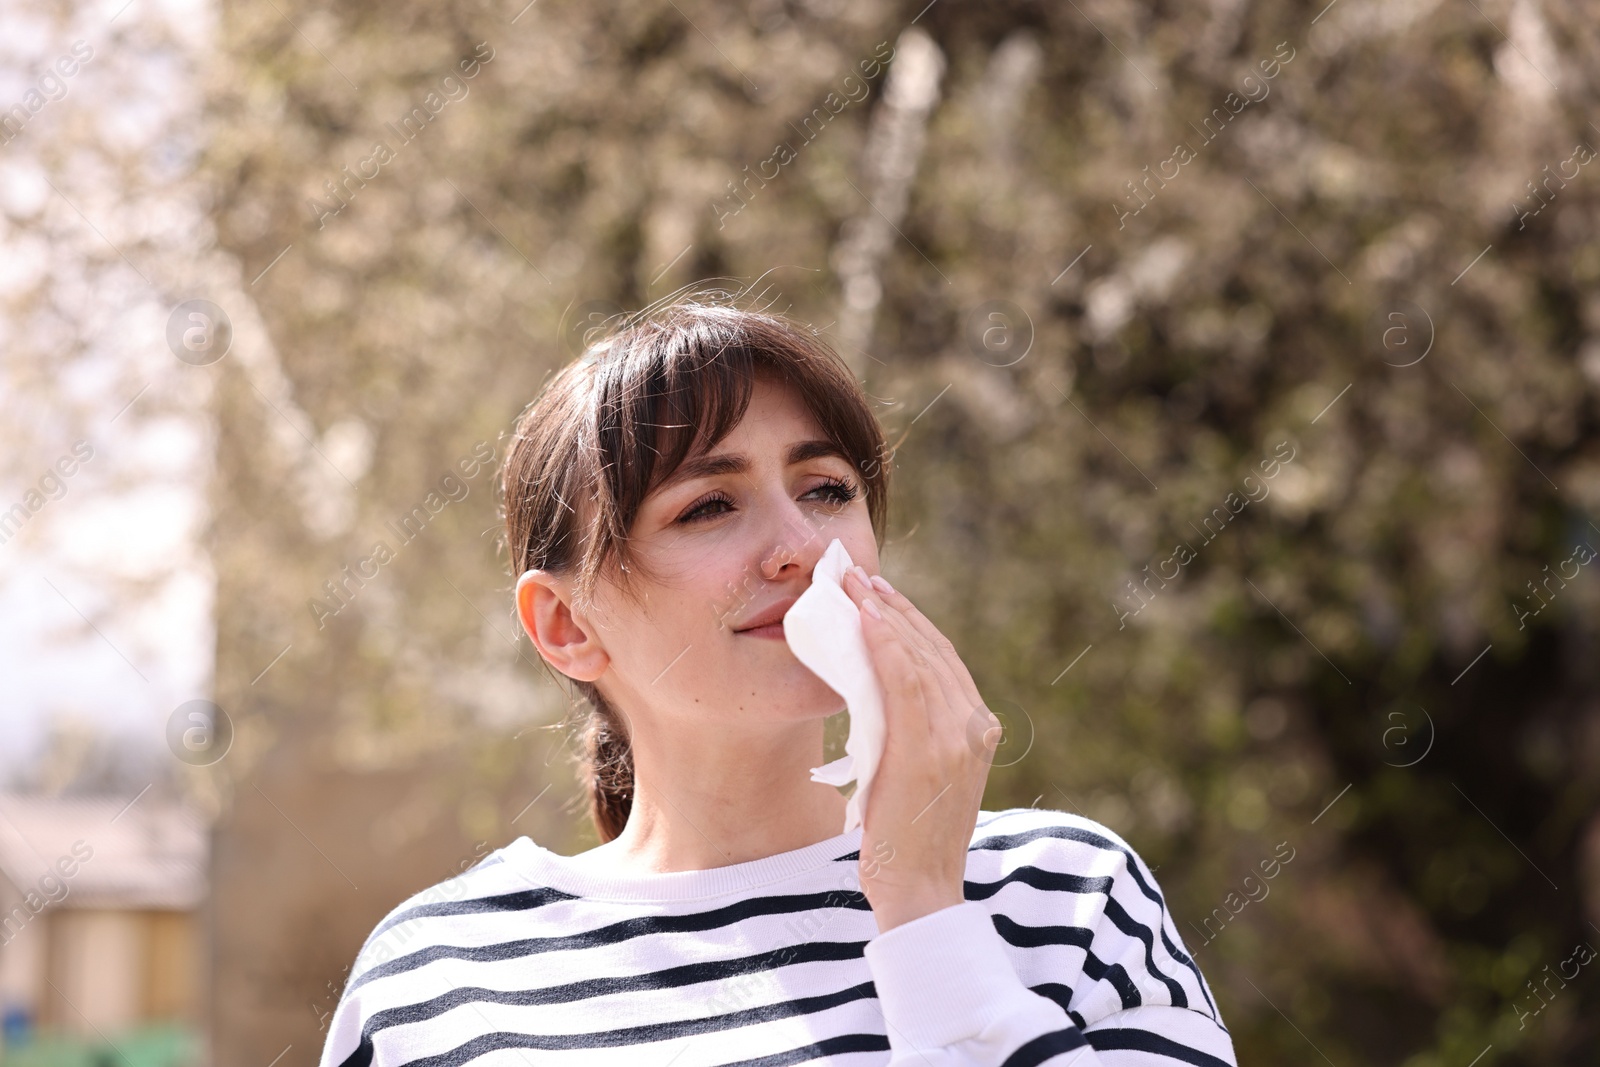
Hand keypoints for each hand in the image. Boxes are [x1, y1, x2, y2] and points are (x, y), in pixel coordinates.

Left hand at [840, 565, 1001, 932]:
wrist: (920, 889)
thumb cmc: (906, 837)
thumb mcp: (918, 772)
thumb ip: (911, 731)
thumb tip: (872, 688)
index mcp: (976, 729)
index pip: (943, 660)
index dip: (910, 622)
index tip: (879, 594)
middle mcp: (973, 726)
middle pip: (933, 650)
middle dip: (894, 608)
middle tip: (859, 576)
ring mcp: (956, 736)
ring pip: (920, 658)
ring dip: (884, 615)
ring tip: (853, 587)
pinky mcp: (929, 749)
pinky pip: (908, 682)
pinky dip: (888, 645)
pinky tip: (866, 620)